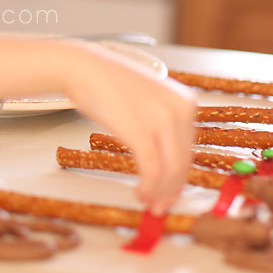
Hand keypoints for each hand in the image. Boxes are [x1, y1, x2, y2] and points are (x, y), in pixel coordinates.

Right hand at [58, 41, 195, 213]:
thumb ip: (162, 124)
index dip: (181, 176)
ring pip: (171, 170)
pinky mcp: (141, 132)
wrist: (83, 67)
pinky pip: (152, 169)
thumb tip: (166, 161)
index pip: (189, 149)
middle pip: (182, 162)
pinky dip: (148, 187)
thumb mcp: (148, 99)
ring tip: (148, 203)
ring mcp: (161, 120)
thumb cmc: (108, 83)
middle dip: (172, 189)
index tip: (171, 191)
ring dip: (160, 193)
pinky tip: (139, 193)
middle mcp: (179, 110)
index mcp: (185, 102)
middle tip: (160, 205)